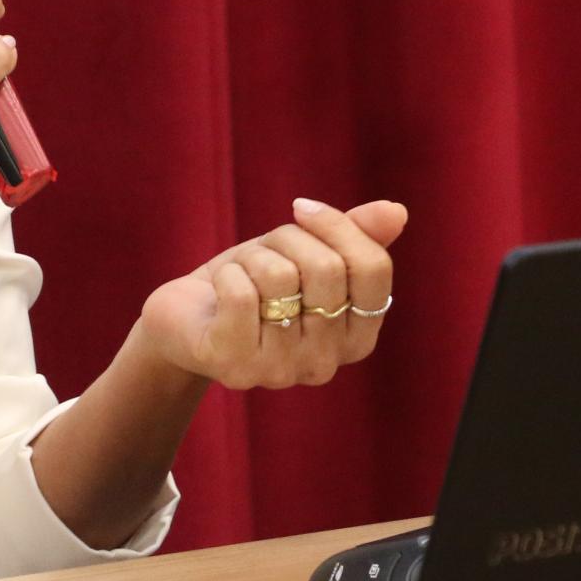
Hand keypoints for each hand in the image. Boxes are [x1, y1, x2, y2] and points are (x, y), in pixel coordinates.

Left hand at [133, 198, 407, 389]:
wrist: (183, 318)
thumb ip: (353, 236)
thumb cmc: (251, 284)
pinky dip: (226, 275)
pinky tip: (219, 291)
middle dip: (286, 239)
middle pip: (327, 268)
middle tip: (262, 252)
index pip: (374, 270)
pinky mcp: (235, 365)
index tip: (301, 209)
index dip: (338, 226)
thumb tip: (396, 212)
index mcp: (356, 336)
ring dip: (251, 259)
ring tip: (240, 276)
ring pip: (280, 276)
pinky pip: (241, 293)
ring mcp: (282, 370)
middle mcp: (327, 363)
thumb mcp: (301, 253)